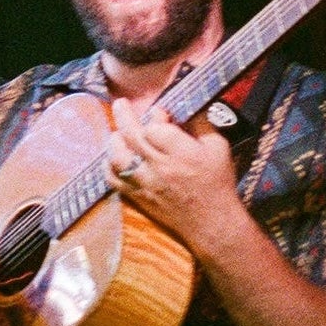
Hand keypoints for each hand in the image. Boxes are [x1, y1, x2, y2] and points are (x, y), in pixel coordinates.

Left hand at [106, 99, 244, 252]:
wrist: (211, 222)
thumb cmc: (217, 182)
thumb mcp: (218, 147)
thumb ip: (200, 124)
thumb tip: (182, 107)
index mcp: (182, 152)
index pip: (156, 127)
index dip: (154, 115)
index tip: (159, 112)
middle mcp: (160, 166)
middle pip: (133, 136)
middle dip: (124, 116)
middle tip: (121, 104)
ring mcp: (145, 183)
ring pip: (118, 157)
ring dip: (114, 140)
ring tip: (117, 131)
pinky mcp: (138, 197)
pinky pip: (114, 180)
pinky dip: (107, 166)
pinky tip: (111, 157)